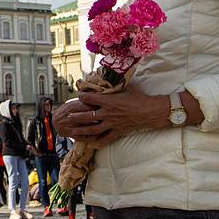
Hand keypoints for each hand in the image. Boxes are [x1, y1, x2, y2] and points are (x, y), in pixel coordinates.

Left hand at [53, 86, 167, 143]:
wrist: (150, 111)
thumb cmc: (140, 98)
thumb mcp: (126, 88)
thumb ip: (116, 84)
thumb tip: (113, 74)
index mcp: (108, 101)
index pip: (89, 98)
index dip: (82, 96)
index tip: (78, 96)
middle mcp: (107, 113)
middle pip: (86, 115)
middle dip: (76, 116)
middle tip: (68, 116)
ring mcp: (112, 124)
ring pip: (92, 129)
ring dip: (80, 130)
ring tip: (72, 130)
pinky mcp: (117, 132)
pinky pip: (105, 139)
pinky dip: (96, 142)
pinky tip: (90, 143)